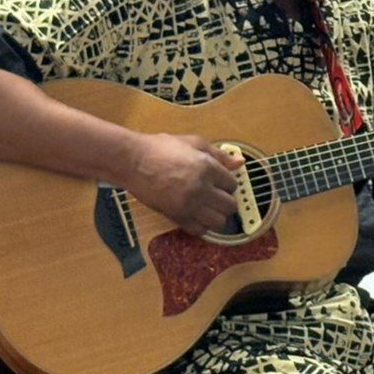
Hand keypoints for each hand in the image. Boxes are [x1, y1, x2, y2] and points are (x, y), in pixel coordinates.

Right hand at [124, 133, 239, 233]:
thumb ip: (220, 155)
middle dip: (226, 200)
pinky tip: (197, 215)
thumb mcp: (194, 143)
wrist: (133, 162)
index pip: (232, 184)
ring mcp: (188, 205)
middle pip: (229, 206)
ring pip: (218, 221)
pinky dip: (202, 225)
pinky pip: (199, 230)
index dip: (228, 183)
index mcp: (207, 168)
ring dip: (217, 215)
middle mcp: (201, 189)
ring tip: (209, 206)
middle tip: (217, 195)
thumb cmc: (162, 148)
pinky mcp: (176, 216)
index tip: (220, 182)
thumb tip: (240, 163)